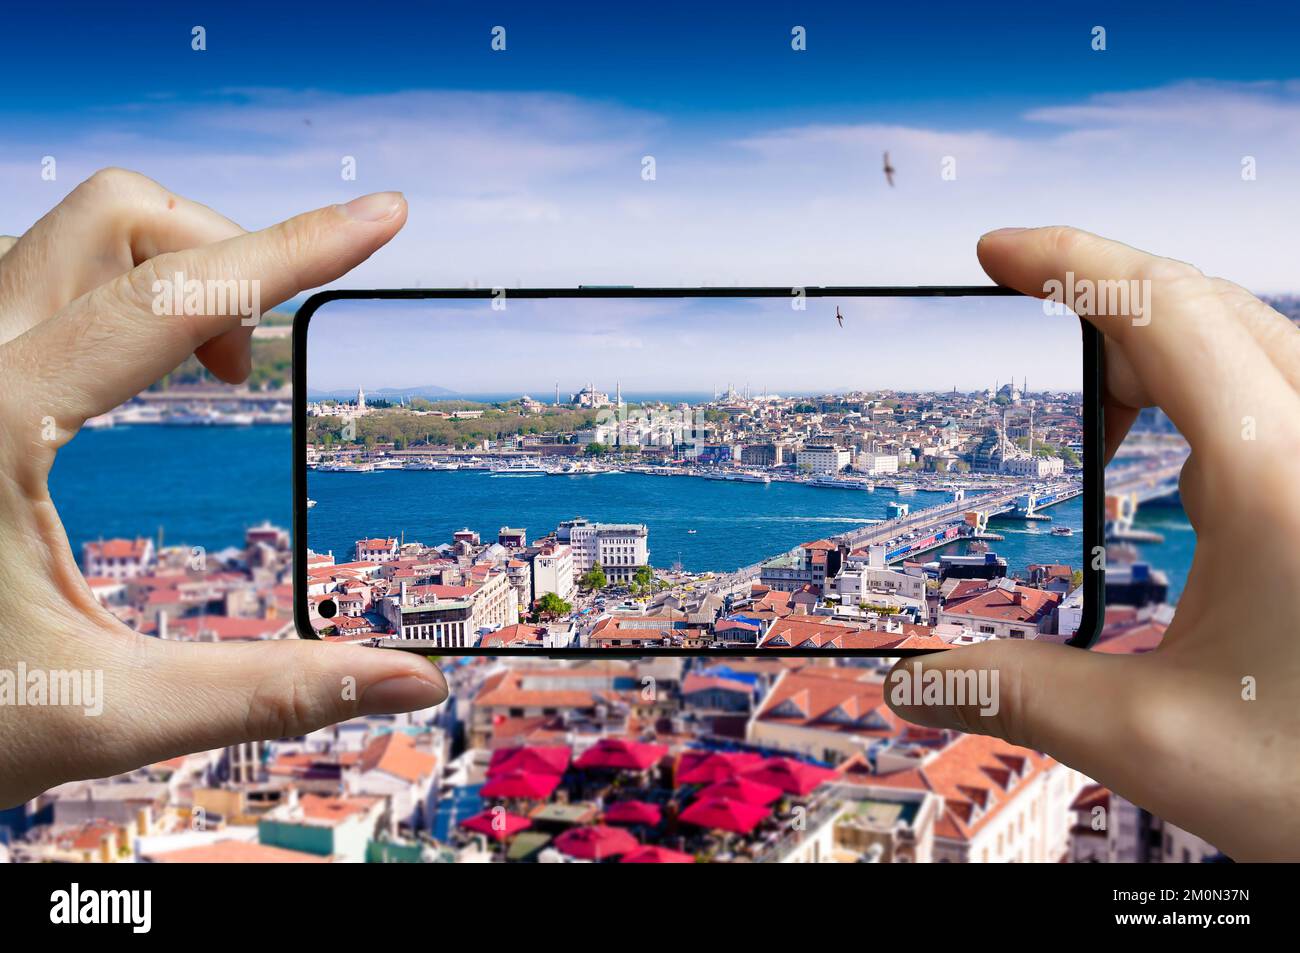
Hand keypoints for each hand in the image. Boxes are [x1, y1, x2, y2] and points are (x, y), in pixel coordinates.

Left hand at [0, 169, 447, 807]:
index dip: (295, 251)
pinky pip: (39, 281)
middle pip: (115, 219)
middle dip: (223, 255)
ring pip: (72, 237)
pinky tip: (140, 376)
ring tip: (219, 374)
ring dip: (171, 273)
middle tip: (260, 368)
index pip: (170, 299)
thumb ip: (270, 692)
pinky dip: (119, 296)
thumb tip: (415, 683)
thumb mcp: (106, 711)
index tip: (383, 217)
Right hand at [886, 226, 1299, 860]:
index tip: (994, 253)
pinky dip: (1214, 399)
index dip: (1065, 261)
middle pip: (1206, 308)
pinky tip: (1189, 477)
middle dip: (1107, 312)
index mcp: (1275, 476)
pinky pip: (1280, 392)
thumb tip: (912, 686)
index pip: (1156, 309)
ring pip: (1251, 345)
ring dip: (1165, 361)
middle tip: (1042, 363)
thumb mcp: (1157, 741)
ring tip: (1111, 436)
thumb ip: (1018, 696)